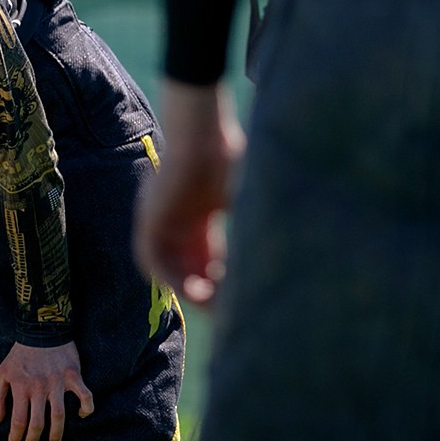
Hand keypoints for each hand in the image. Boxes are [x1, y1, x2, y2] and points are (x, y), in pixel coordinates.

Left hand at [0, 341, 93, 440]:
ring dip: (57, 433)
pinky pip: (85, 396)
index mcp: (20, 387)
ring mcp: (57, 382)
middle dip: (33, 440)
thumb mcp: (2, 372)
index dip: (16, 436)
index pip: (18, 420)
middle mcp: (38, 387)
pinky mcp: (73, 376)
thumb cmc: (20, 354)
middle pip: (37, 423)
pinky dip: (86, 408)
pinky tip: (81, 415)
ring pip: (59, 415)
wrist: (41, 330)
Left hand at [136, 80, 241, 305]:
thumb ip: (253, 219)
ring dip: (187, 288)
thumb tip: (291, 237)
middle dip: (207, 289)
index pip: (207, 257)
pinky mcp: (148, 221)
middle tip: (228, 305)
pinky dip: (169, 277)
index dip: (223, 277)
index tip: (241, 290)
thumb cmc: (227, 157)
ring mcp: (160, 221)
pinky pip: (150, 259)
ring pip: (167, 267)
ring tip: (211, 302)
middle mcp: (177, 222)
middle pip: (187, 266)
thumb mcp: (244, 196)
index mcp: (199, 215)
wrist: (203, 135)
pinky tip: (192, 290)